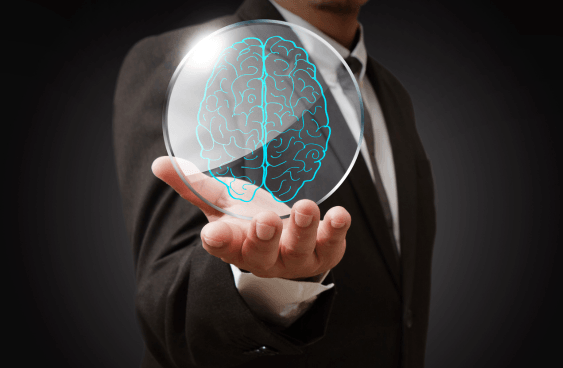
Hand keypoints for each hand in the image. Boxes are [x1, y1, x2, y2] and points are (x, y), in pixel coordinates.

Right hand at [152, 156, 349, 279]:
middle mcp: (264, 256)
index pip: (223, 246)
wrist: (286, 244)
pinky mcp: (324, 252)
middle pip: (261, 252)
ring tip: (306, 207)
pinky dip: (336, 230)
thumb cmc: (249, 221)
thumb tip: (159, 163)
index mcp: (236, 244)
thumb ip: (195, 185)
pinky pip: (331, 245)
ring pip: (298, 249)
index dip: (219, 241)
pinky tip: (340, 214)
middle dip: (263, 238)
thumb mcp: (223, 203)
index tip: (214, 234)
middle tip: (265, 221)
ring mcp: (295, 257)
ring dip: (304, 229)